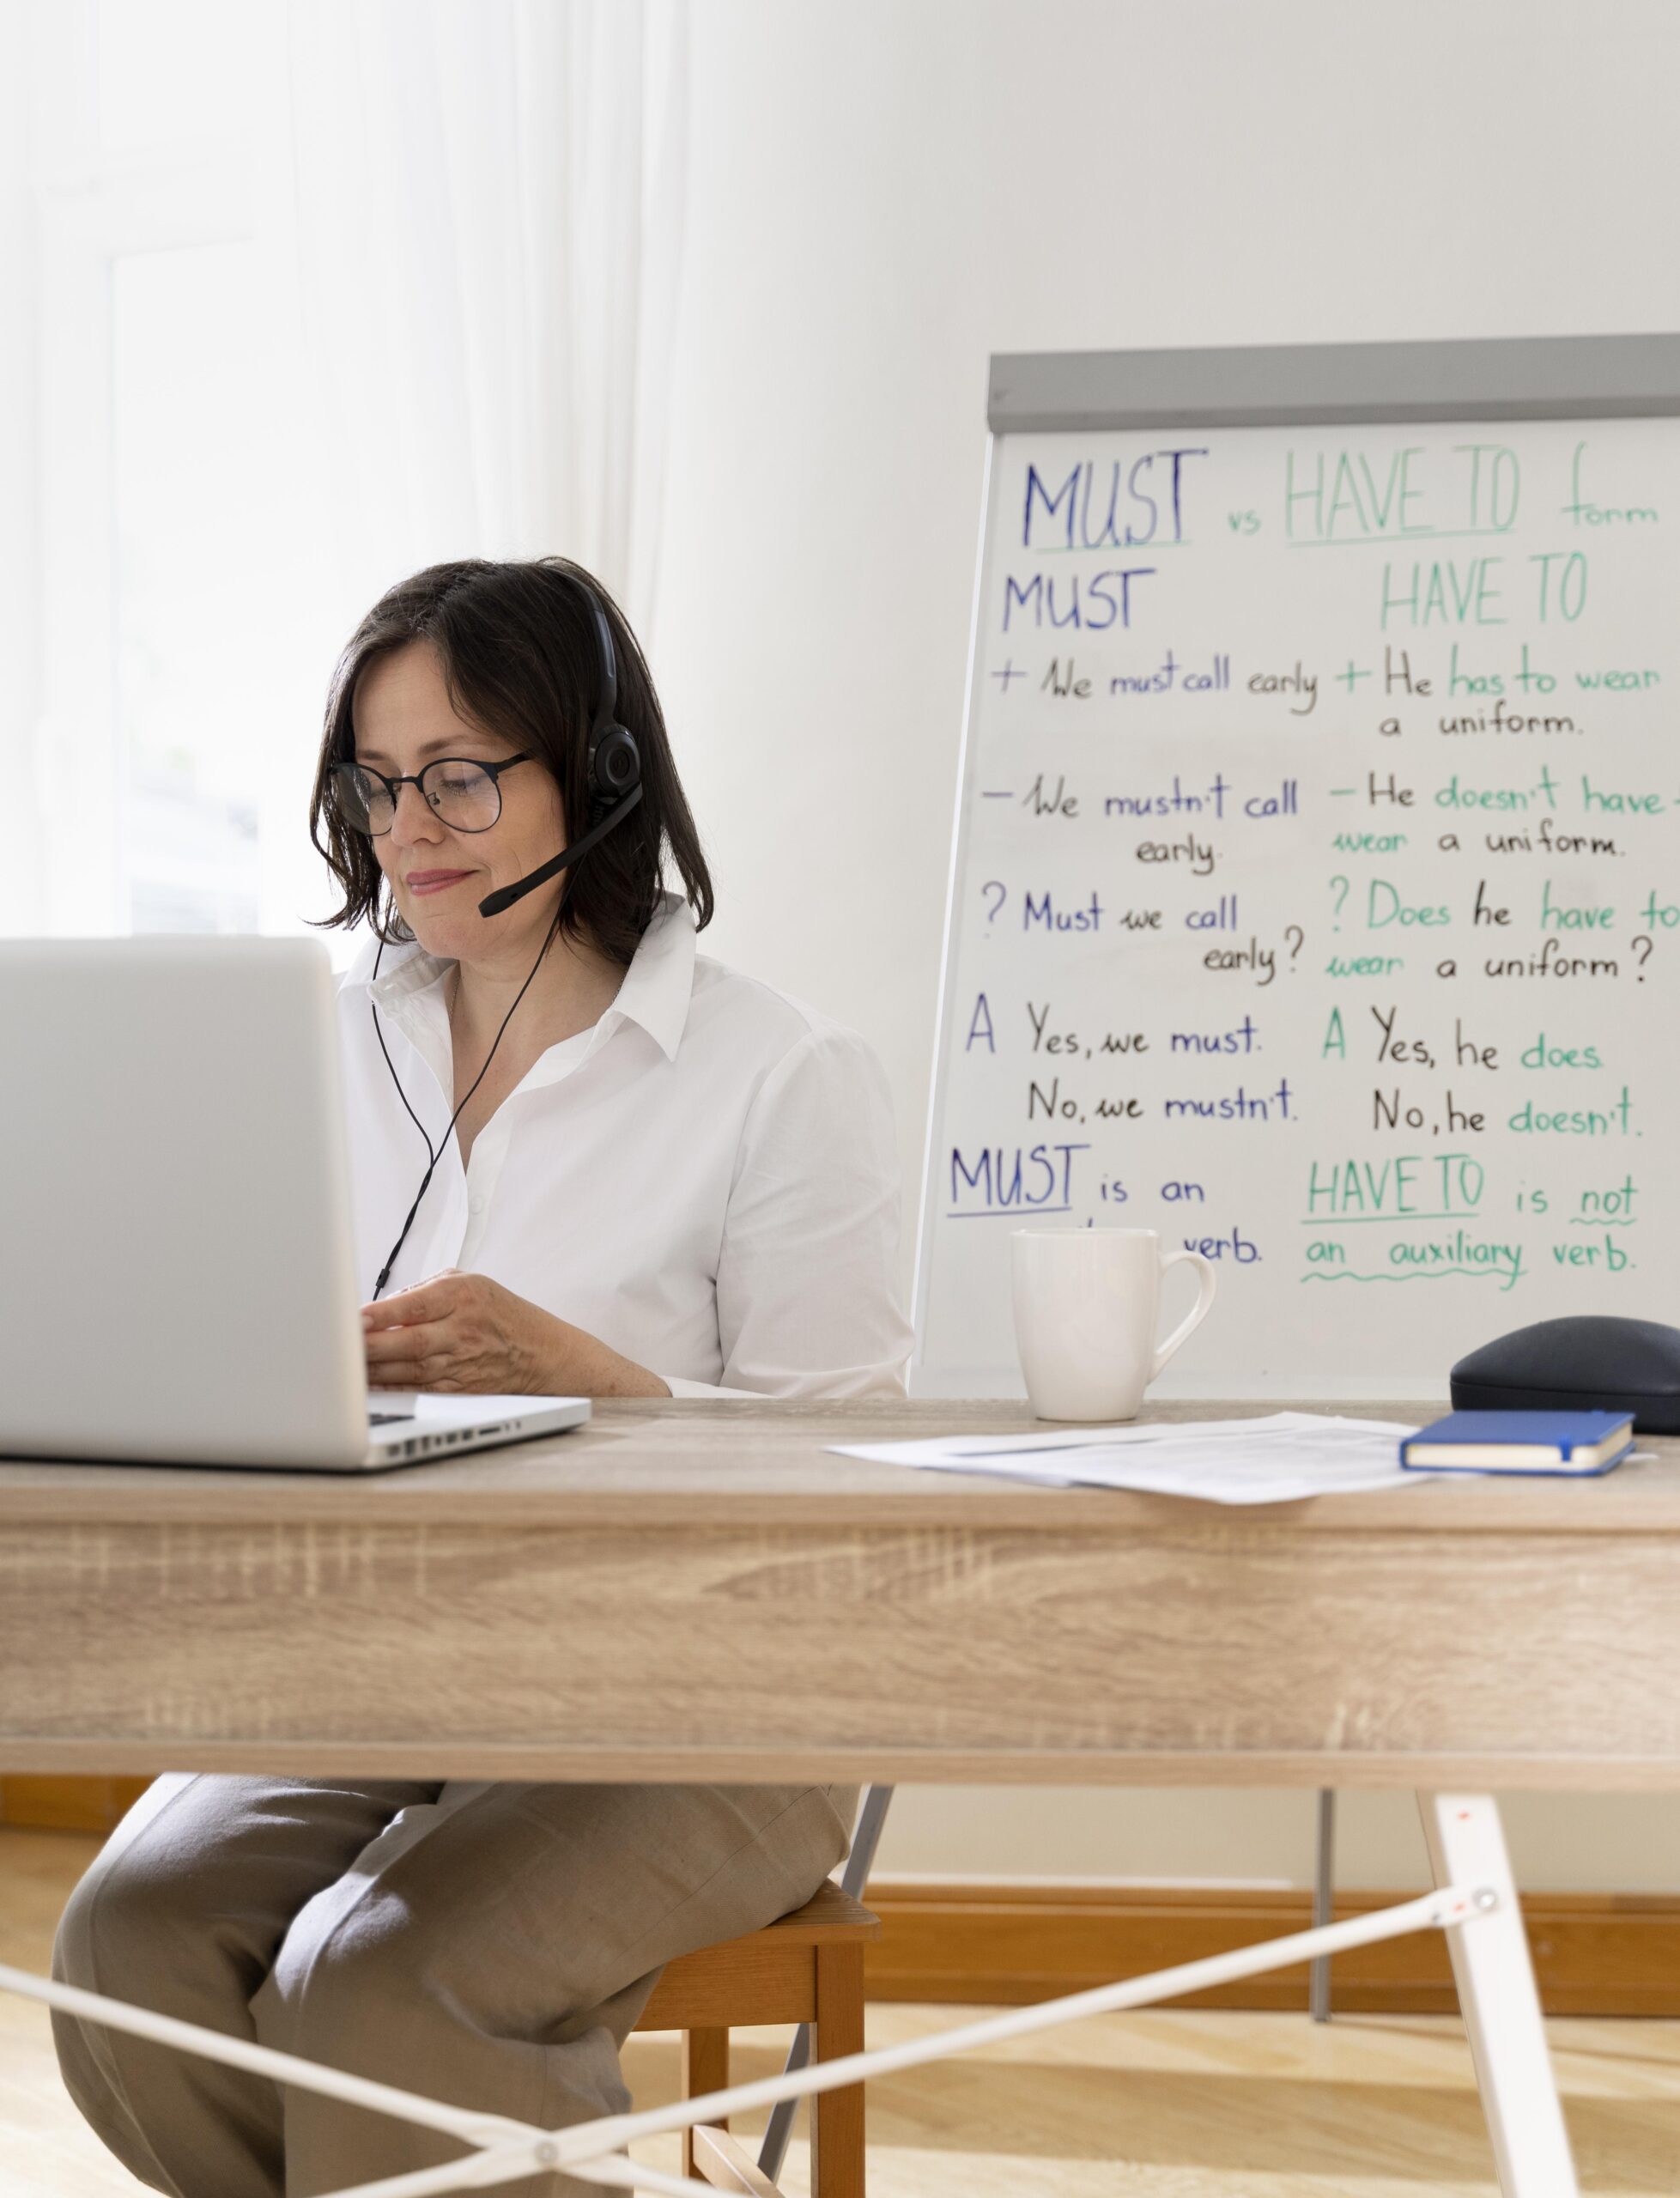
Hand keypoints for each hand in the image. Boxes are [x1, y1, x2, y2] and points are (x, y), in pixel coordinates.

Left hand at [361, 1270, 669, 1397]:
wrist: (545, 1354)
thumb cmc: (502, 1313)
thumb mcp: (472, 1283)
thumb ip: (424, 1290)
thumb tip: (379, 1307)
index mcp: (464, 1296)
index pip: (413, 1306)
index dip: (380, 1315)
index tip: (351, 1319)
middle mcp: (463, 1330)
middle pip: (407, 1342)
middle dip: (367, 1346)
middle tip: (335, 1347)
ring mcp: (462, 1363)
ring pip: (408, 1369)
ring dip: (372, 1371)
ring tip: (339, 1370)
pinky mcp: (460, 1389)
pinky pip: (418, 1390)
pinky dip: (390, 1390)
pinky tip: (366, 1389)